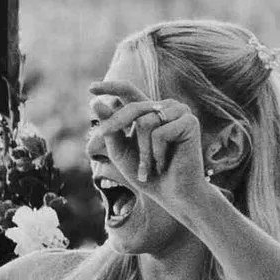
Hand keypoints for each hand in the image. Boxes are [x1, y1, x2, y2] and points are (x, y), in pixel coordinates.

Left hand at [88, 82, 212, 217]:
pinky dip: (157, 153)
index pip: (129, 91)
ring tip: (152, 166)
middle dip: (119, 130)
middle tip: (107, 144)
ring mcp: (180, 112)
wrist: (172, 193)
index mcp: (149, 112)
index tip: (90, 88)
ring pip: (146, 122)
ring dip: (144, 152)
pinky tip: (165, 163)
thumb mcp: (120, 151)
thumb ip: (110, 130)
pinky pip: (161, 133)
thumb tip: (95, 104)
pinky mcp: (190, 122)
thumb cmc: (147, 173)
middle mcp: (165, 107)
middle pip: (133, 108)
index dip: (111, 87)